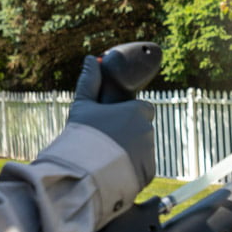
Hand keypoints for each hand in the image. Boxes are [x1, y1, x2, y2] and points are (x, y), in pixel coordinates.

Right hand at [68, 55, 155, 187]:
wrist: (82, 172)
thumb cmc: (81, 136)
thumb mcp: (82, 105)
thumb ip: (90, 81)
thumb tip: (92, 59)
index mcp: (137, 110)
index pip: (142, 108)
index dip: (129, 114)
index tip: (114, 122)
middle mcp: (148, 130)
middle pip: (141, 129)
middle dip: (128, 134)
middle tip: (106, 142)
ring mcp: (150, 152)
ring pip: (143, 149)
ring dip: (130, 153)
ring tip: (107, 159)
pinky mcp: (149, 172)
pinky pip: (142, 168)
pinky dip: (132, 170)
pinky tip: (114, 171)